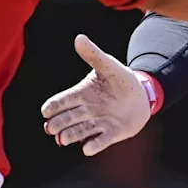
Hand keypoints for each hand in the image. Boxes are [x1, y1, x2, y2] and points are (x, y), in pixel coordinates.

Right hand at [41, 34, 149, 156]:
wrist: (141, 95)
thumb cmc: (120, 79)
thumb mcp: (108, 65)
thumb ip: (93, 54)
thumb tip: (79, 38)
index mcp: (81, 94)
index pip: (61, 101)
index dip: (53, 106)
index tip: (47, 111)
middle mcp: (86, 111)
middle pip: (67, 119)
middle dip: (58, 124)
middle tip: (51, 128)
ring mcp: (98, 123)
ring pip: (80, 131)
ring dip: (71, 135)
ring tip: (63, 140)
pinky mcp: (111, 133)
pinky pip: (100, 141)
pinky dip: (94, 145)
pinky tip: (87, 149)